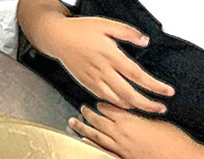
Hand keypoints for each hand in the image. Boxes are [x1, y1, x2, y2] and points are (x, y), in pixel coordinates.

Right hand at [49, 17, 174, 112]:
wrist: (56, 36)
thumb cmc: (81, 28)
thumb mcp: (105, 23)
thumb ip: (127, 31)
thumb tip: (146, 41)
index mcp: (109, 54)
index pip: (137, 74)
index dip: (154, 85)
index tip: (168, 91)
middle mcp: (102, 69)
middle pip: (129, 94)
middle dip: (148, 104)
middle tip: (161, 108)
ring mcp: (93, 78)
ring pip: (117, 100)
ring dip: (134, 106)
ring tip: (146, 107)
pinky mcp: (86, 83)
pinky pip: (104, 98)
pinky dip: (117, 103)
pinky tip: (125, 102)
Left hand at [70, 103, 202, 157]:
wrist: (181, 158)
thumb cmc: (172, 140)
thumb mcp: (156, 121)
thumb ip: (140, 115)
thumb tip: (134, 111)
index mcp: (128, 120)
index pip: (108, 108)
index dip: (101, 104)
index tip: (97, 101)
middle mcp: (120, 132)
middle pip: (98, 120)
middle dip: (88, 113)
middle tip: (81, 108)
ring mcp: (119, 147)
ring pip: (95, 135)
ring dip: (82, 127)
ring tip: (73, 122)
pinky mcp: (122, 158)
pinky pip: (102, 150)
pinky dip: (91, 145)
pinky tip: (84, 142)